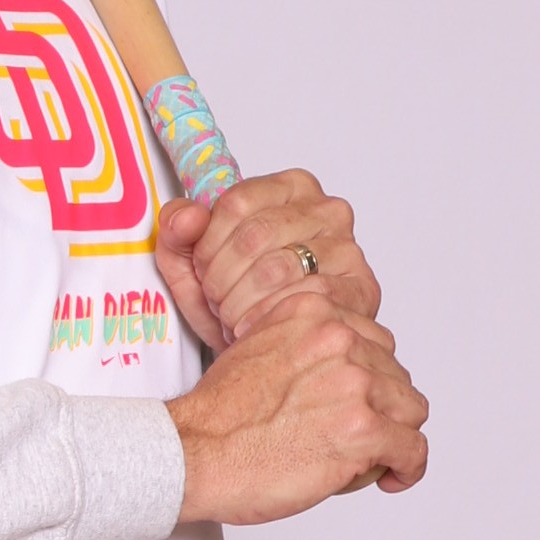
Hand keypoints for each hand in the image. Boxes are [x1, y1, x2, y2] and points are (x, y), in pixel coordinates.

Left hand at [156, 171, 378, 350]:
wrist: (276, 350)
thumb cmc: (239, 300)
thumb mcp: (193, 265)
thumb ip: (177, 234)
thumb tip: (186, 217)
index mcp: (289, 188)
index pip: (236, 203)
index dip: (207, 245)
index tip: (202, 270)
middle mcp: (326, 209)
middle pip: (254, 235)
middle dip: (222, 278)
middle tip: (217, 302)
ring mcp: (348, 247)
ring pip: (276, 269)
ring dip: (241, 302)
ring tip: (235, 316)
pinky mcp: (361, 288)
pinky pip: (305, 299)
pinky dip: (269, 320)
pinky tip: (258, 329)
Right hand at [169, 301, 428, 522]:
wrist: (193, 452)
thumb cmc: (217, 416)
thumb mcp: (256, 346)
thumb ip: (302, 344)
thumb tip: (335, 366)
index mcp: (313, 312)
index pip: (373, 340)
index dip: (368, 377)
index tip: (360, 401)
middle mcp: (339, 339)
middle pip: (395, 374)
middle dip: (380, 407)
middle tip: (353, 434)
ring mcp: (355, 384)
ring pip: (410, 409)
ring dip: (394, 435)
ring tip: (369, 456)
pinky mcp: (364, 430)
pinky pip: (413, 450)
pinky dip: (407, 468)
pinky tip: (392, 476)